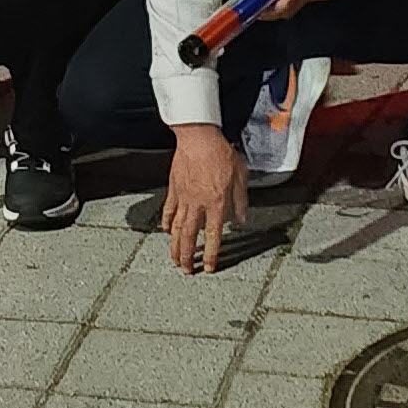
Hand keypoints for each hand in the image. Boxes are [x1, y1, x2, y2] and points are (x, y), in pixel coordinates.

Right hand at [159, 124, 249, 274]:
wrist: (198, 137)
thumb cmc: (220, 153)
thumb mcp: (240, 176)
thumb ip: (241, 200)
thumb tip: (242, 219)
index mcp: (216, 203)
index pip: (213, 235)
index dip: (210, 254)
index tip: (208, 267)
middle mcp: (198, 204)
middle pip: (188, 237)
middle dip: (187, 256)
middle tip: (186, 270)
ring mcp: (183, 198)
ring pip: (176, 228)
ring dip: (174, 246)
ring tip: (174, 259)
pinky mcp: (174, 189)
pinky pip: (169, 210)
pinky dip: (166, 223)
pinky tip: (165, 231)